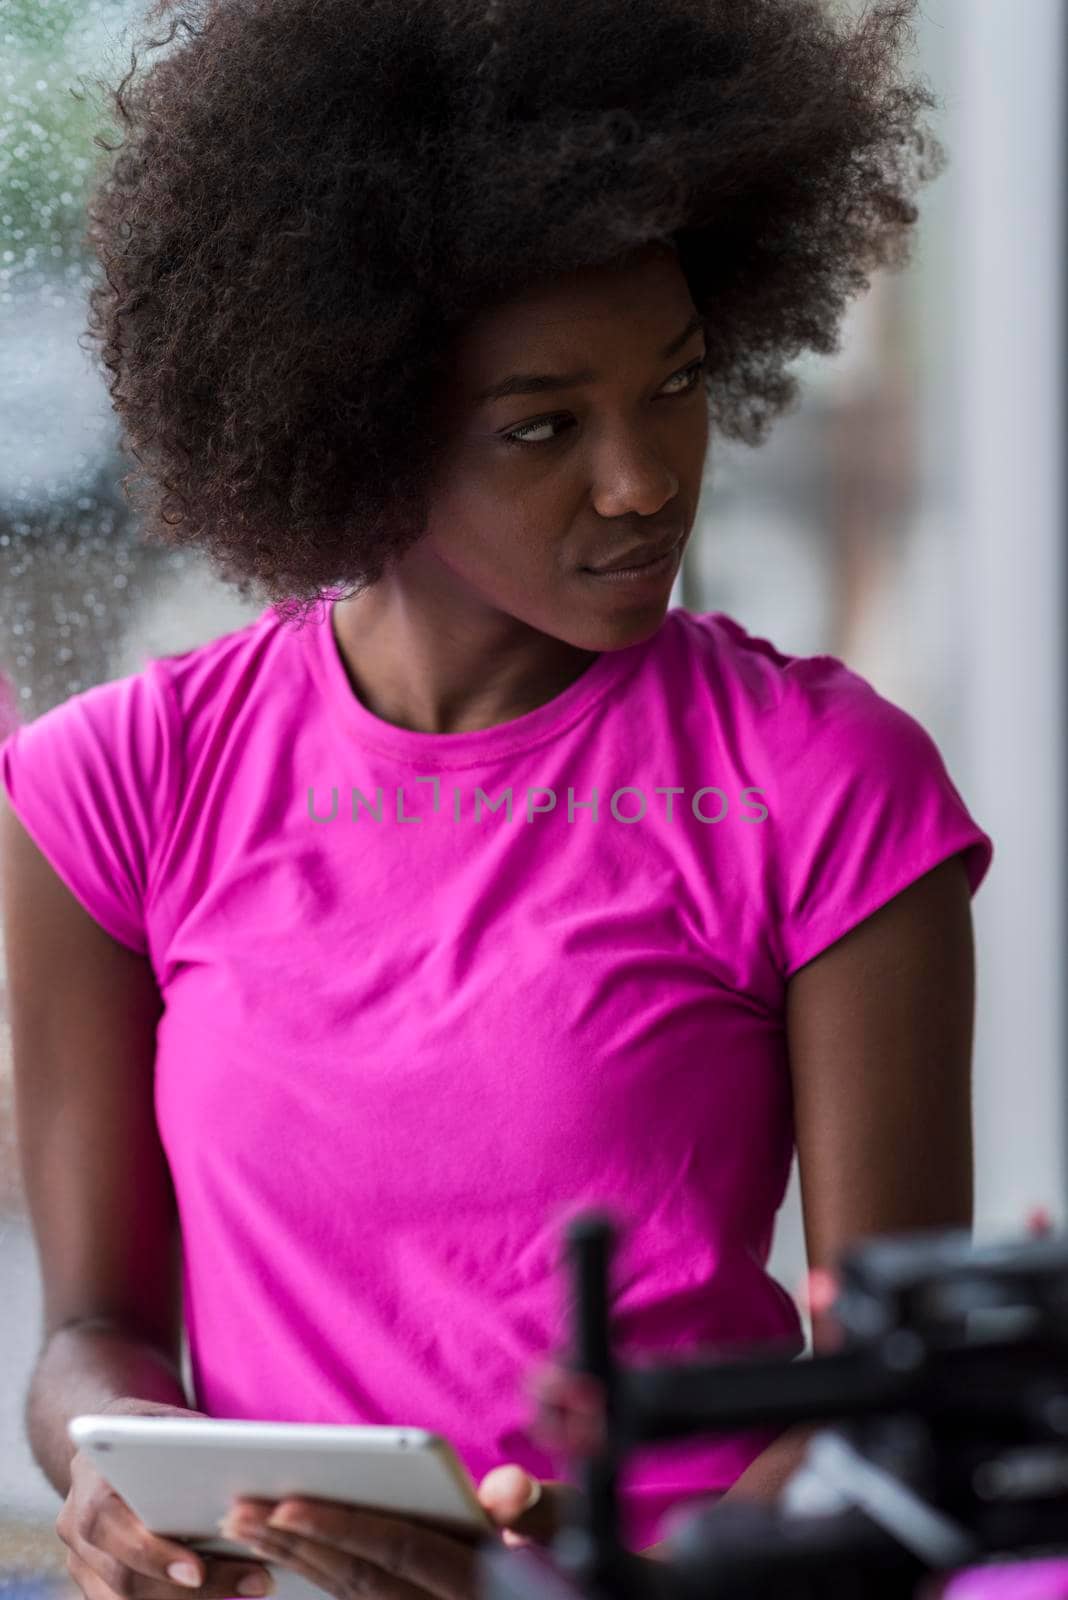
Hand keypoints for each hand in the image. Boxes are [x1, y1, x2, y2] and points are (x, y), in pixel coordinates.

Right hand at [57, 1399, 276, 1599]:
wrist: (108, 1444)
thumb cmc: (147, 1429)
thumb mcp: (167, 1421)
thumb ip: (194, 1443)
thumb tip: (249, 1463)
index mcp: (89, 1480)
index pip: (108, 1523)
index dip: (151, 1552)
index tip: (197, 1571)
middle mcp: (76, 1526)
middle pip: (125, 1577)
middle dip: (190, 1590)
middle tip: (253, 1582)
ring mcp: (82, 1560)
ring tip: (250, 1584)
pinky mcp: (96, 1582)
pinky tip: (224, 1588)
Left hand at [218, 1465, 582, 1599]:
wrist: (581, 1599)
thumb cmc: (583, 1552)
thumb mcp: (573, 1523)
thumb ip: (536, 1504)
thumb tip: (503, 1486)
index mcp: (483, 1581)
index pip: (402, 1548)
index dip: (343, 1525)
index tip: (286, 1501)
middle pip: (361, 1582)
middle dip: (298, 1543)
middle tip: (240, 1509)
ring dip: (296, 1563)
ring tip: (246, 1525)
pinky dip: (319, 1584)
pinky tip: (283, 1559)